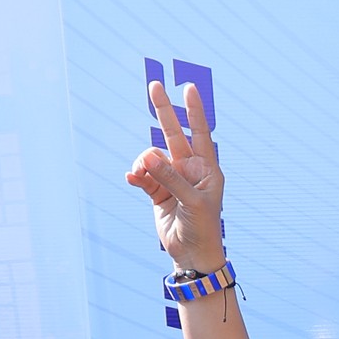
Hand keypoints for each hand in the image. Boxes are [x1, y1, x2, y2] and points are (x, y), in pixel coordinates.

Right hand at [127, 79, 224, 270]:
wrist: (193, 254)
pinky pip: (143, 175)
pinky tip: (132, 179)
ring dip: (143, 162)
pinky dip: (136, 175)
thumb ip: (170, 178)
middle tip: (154, 84)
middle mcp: (190, 169)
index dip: (194, 110)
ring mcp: (172, 179)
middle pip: (174, 133)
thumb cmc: (202, 227)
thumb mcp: (191, 201)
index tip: (189, 87)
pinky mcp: (157, 191)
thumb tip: (148, 156)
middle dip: (163, 110)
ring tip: (140, 175)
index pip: (200, 133)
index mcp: (207, 168)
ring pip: (152, 157)